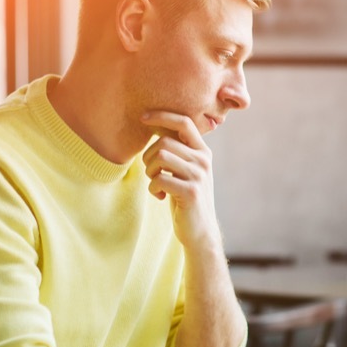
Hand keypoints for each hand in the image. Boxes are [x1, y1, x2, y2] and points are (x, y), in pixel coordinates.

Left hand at [140, 111, 219, 250]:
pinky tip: (159, 196)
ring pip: (161, 157)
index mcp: (202, 151)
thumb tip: (155, 125)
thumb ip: (177, 150)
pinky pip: (159, 179)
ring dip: (150, 171)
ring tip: (155, 182)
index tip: (143, 118)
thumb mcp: (184, 170)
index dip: (162, 116)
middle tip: (151, 172)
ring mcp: (199, 176)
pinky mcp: (191, 192)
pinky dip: (152, 188)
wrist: (200, 230)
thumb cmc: (185, 197)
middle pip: (164, 142)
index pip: (184, 122)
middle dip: (148, 157)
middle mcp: (203, 161)